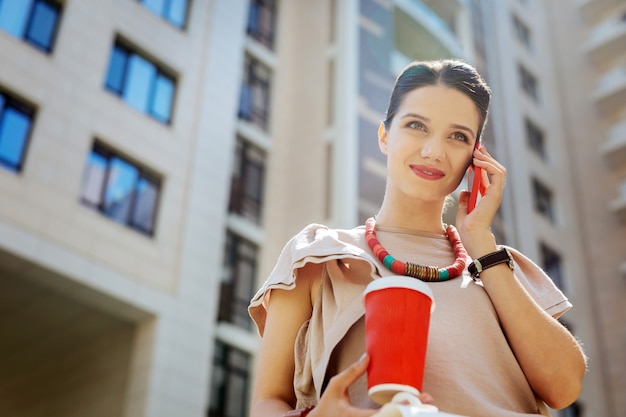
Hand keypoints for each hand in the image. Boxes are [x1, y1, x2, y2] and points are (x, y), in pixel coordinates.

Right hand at [310, 354, 434, 416]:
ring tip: (426, 404)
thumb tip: (367, 356)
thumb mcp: (335, 387)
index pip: (381, 415)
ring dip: (408, 414)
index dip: (398, 408)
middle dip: (411, 411)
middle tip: (428, 399)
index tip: (412, 400)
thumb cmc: (327, 406)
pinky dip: (400, 415)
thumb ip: (351, 373)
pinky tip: (412, 408)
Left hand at [455, 146, 506, 256]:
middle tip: (476, 148)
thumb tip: (464, 190)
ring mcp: (496, 193)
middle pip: (495, 169)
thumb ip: (464, 199)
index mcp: (487, 196)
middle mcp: (493, 193)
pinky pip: (497, 174)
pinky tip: (477, 162)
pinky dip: (488, 165)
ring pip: (499, 169)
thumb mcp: (463, 209)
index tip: (474, 153)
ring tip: (476, 153)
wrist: (472, 235)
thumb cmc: (467, 227)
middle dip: (486, 157)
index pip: (488, 174)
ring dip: (487, 159)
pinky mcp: (496, 194)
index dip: (482, 162)